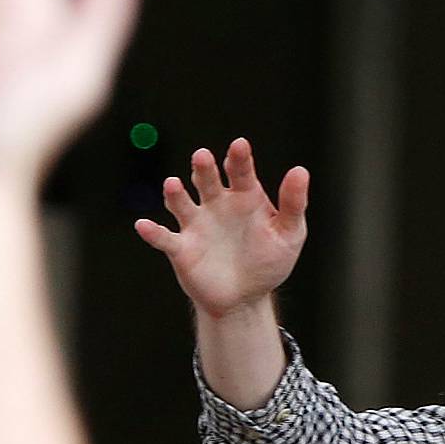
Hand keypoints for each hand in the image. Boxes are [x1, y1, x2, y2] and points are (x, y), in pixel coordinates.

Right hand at [136, 137, 308, 319]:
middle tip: (203, 157)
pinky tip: (143, 225)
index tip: (240, 146)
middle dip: (204, 169)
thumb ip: (293, 204)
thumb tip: (300, 170)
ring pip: (182, 203)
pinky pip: (163, 238)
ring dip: (175, 193)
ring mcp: (196, 225)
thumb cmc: (268, 261)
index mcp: (245, 196)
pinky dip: (152, 232)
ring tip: (173, 185)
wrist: (246, 297)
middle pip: (207, 180)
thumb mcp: (289, 234)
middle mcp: (216, 204)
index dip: (239, 158)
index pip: (241, 171)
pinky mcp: (181, 248)